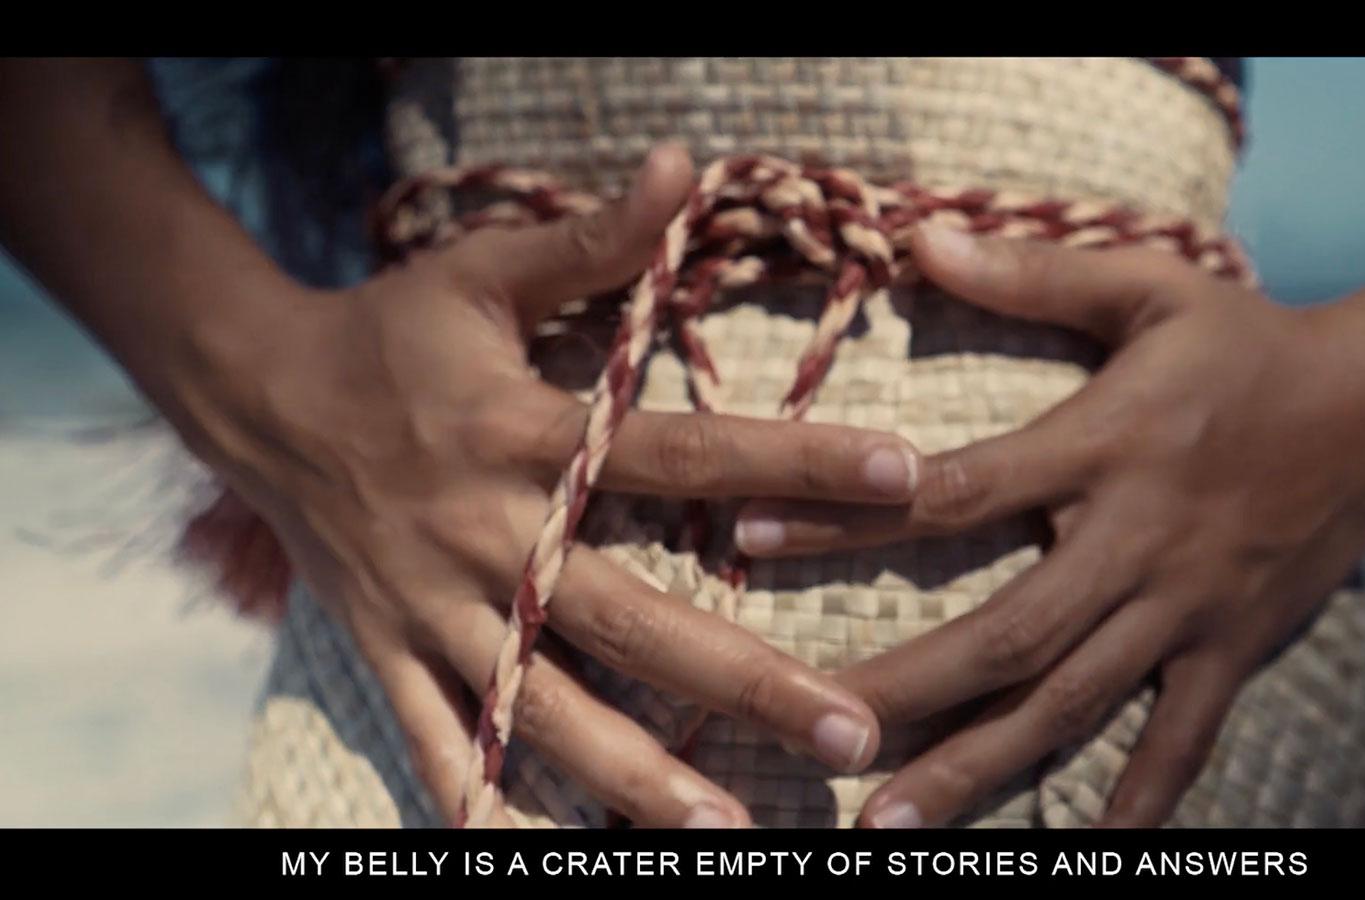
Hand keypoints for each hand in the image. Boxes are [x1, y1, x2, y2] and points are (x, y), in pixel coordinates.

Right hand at [178, 145, 922, 826]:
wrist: (254, 394)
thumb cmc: (391, 332)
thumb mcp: (483, 272)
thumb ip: (591, 241)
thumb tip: (682, 167)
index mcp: (525, 435)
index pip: (682, 454)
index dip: (797, 463)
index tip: (906, 476)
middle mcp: (487, 534)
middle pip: (630, 617)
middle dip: (743, 681)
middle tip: (853, 731)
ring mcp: (435, 606)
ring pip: (544, 704)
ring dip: (635, 775)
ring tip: (727, 831)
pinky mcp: (390, 649)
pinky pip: (436, 739)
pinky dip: (481, 799)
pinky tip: (539, 854)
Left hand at [734, 225, 1364, 827]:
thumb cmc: (1249, 344)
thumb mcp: (1148, 287)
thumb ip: (1033, 272)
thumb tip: (919, 240)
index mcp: (1105, 447)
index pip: (958, 490)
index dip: (854, 516)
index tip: (749, 539)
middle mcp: (1140, 540)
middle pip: (1009, 633)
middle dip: (909, 691)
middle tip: (818, 736)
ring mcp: (1189, 608)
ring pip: (1075, 703)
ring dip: (983, 767)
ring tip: (896, 821)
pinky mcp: (1233, 649)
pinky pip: (1182, 740)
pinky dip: (1137, 799)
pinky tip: (1090, 849)